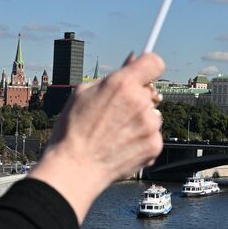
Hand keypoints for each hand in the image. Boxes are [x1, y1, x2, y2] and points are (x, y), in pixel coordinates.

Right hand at [28, 52, 164, 221]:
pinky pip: (153, 136)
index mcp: (122, 84)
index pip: (154, 62)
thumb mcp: (83, 93)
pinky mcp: (155, 146)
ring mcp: (150, 125)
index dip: (147, 67)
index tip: (142, 73)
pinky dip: (142, 140)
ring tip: (116, 134)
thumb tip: (131, 60)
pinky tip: (122, 146)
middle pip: (152, 91)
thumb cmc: (72, 130)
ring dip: (141, 120)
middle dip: (139, 98)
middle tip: (118, 112)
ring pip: (153, 115)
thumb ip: (112, 76)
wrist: (74, 168)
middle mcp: (140, 102)